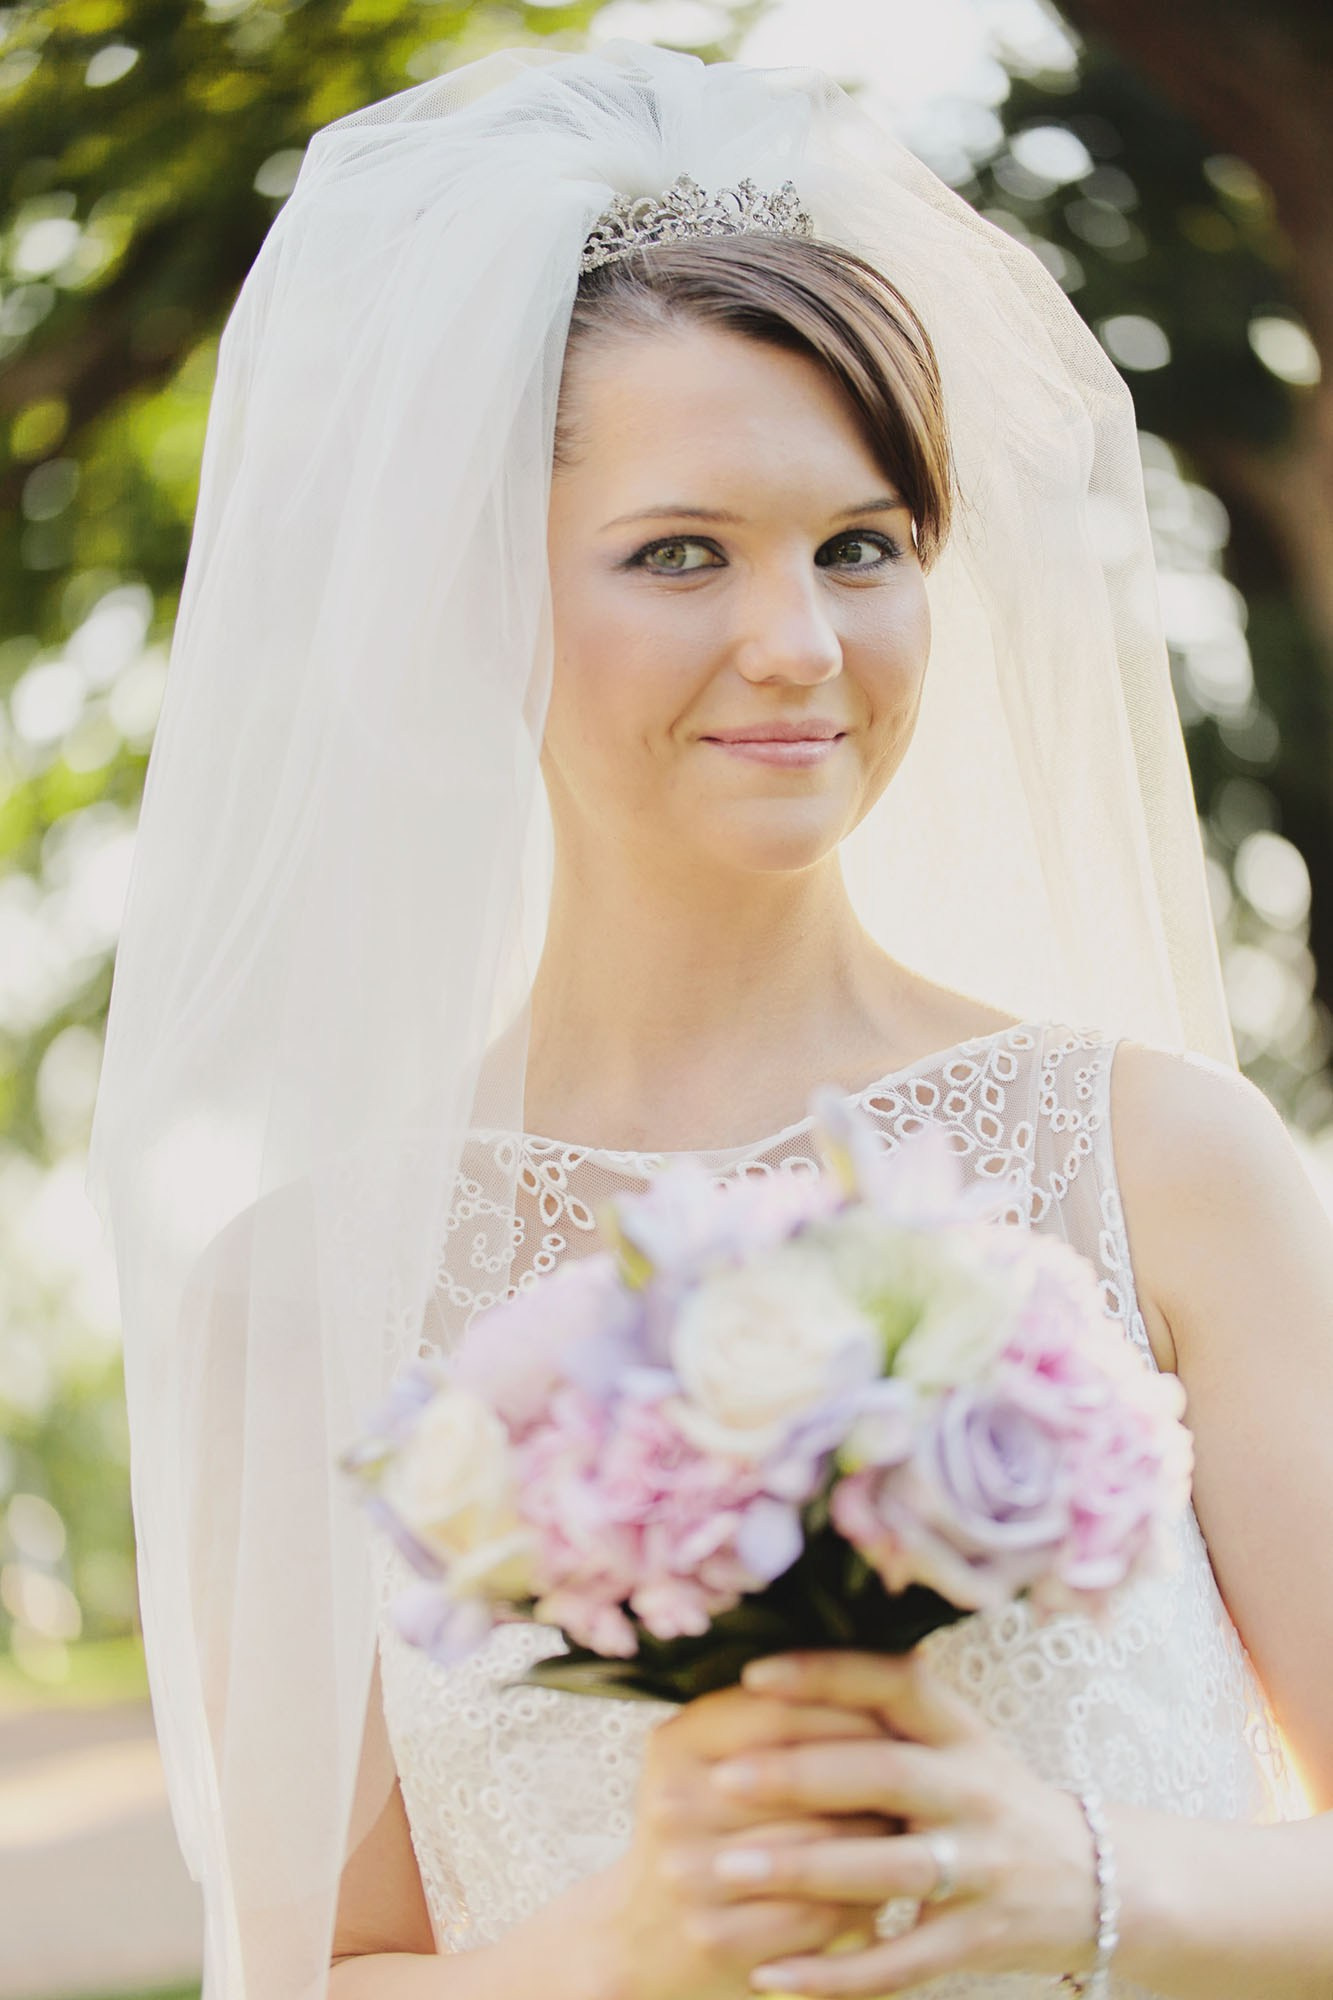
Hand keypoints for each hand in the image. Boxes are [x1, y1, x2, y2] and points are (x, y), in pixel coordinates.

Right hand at [603, 1681, 900, 1999]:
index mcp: (676, 1741)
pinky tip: (883, 1888)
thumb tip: (878, 1655)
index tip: (899, 1717)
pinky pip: (818, 1913)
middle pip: (806, 1778)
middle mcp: (674, 1803)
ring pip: (821, 1846)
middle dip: (873, 1778)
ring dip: (877, 1839)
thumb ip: (774, 1714)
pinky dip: (862, 1901)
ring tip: (912, 1824)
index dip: (849, 1710)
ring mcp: (691, 1874)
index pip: (781, 1710)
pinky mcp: (716, 1938)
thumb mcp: (714, 1759)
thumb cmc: (708, 1826)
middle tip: (919, 1774)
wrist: (647, 1937)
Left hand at [664, 1648, 1101, 1995]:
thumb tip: (767, 1674)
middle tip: (722, 1778)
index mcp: (959, 1730)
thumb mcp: (953, 1740)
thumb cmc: (989, 1796)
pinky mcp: (980, 1938)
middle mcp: (974, 1789)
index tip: (754, 1675)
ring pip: (889, 1868)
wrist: (1099, 1879)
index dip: (827, 1674)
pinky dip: (835, 1974)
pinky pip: (901, 1961)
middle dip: (801, 1775)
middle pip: (886, 1773)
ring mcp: (982, 1866)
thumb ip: (881, 1711)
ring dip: (806, 1869)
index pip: (894, 1682)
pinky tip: (771, 1976)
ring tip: (728, 1868)